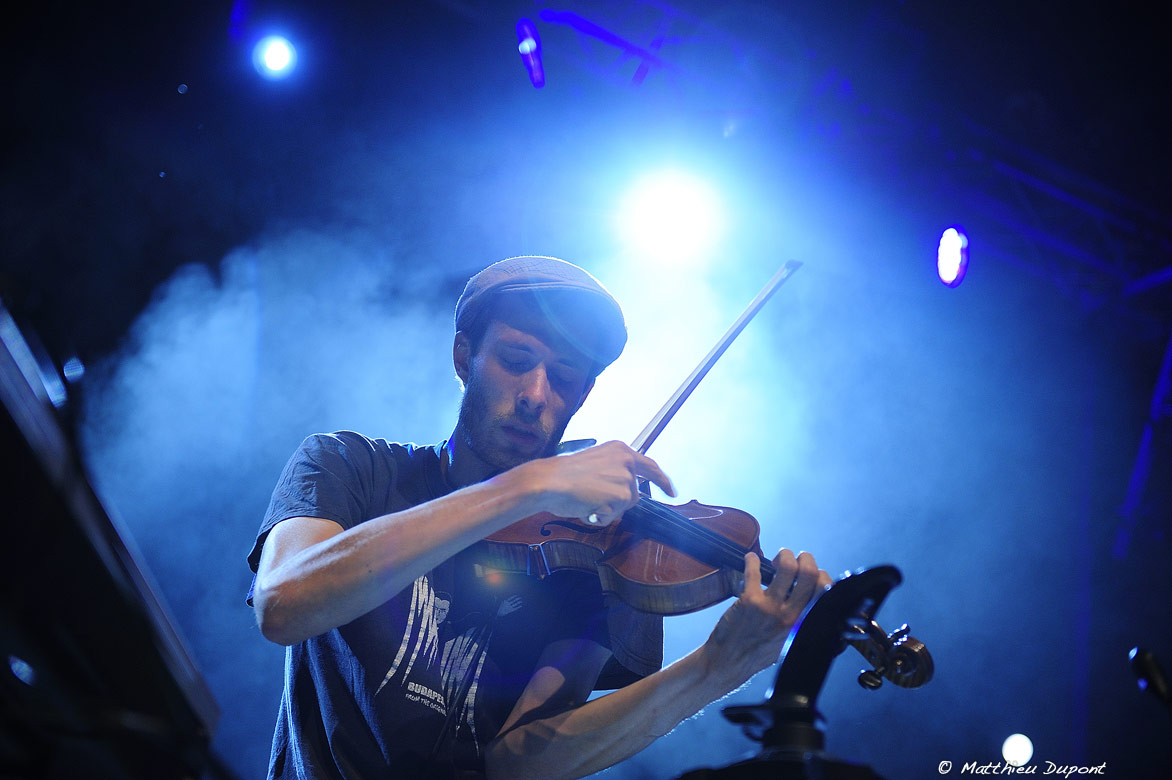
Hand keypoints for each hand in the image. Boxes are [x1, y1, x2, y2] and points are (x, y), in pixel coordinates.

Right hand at [523, 440, 675, 526]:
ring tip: (587, 500)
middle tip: (628, 498)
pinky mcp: (623, 495)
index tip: (672, 491)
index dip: (662, 480)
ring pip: (624, 506)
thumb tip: (622, 492)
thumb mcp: (593, 464)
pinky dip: (600, 517)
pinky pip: (614, 516)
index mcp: (619, 449)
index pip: (648, 465)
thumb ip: (612, 473)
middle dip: (625, 501)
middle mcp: (627, 460)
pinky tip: (587, 507)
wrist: (549, 481)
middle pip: (635, 493)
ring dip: (607, 509)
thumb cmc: (562, 476)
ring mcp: (626, 477)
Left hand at [705, 549, 832, 683]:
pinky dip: (752, 560)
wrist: (729, 663)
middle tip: (798, 558)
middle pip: (810, 574)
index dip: (822, 575)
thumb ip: (804, 624)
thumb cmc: (758, 653)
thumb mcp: (791, 643)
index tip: (812, 573)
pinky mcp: (750, 600)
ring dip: (784, 555)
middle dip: (806, 558)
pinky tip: (751, 559)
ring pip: (787, 567)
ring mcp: (770, 607)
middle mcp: (791, 616)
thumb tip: (813, 600)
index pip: (826, 591)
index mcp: (804, 625)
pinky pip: (755, 570)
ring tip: (779, 558)